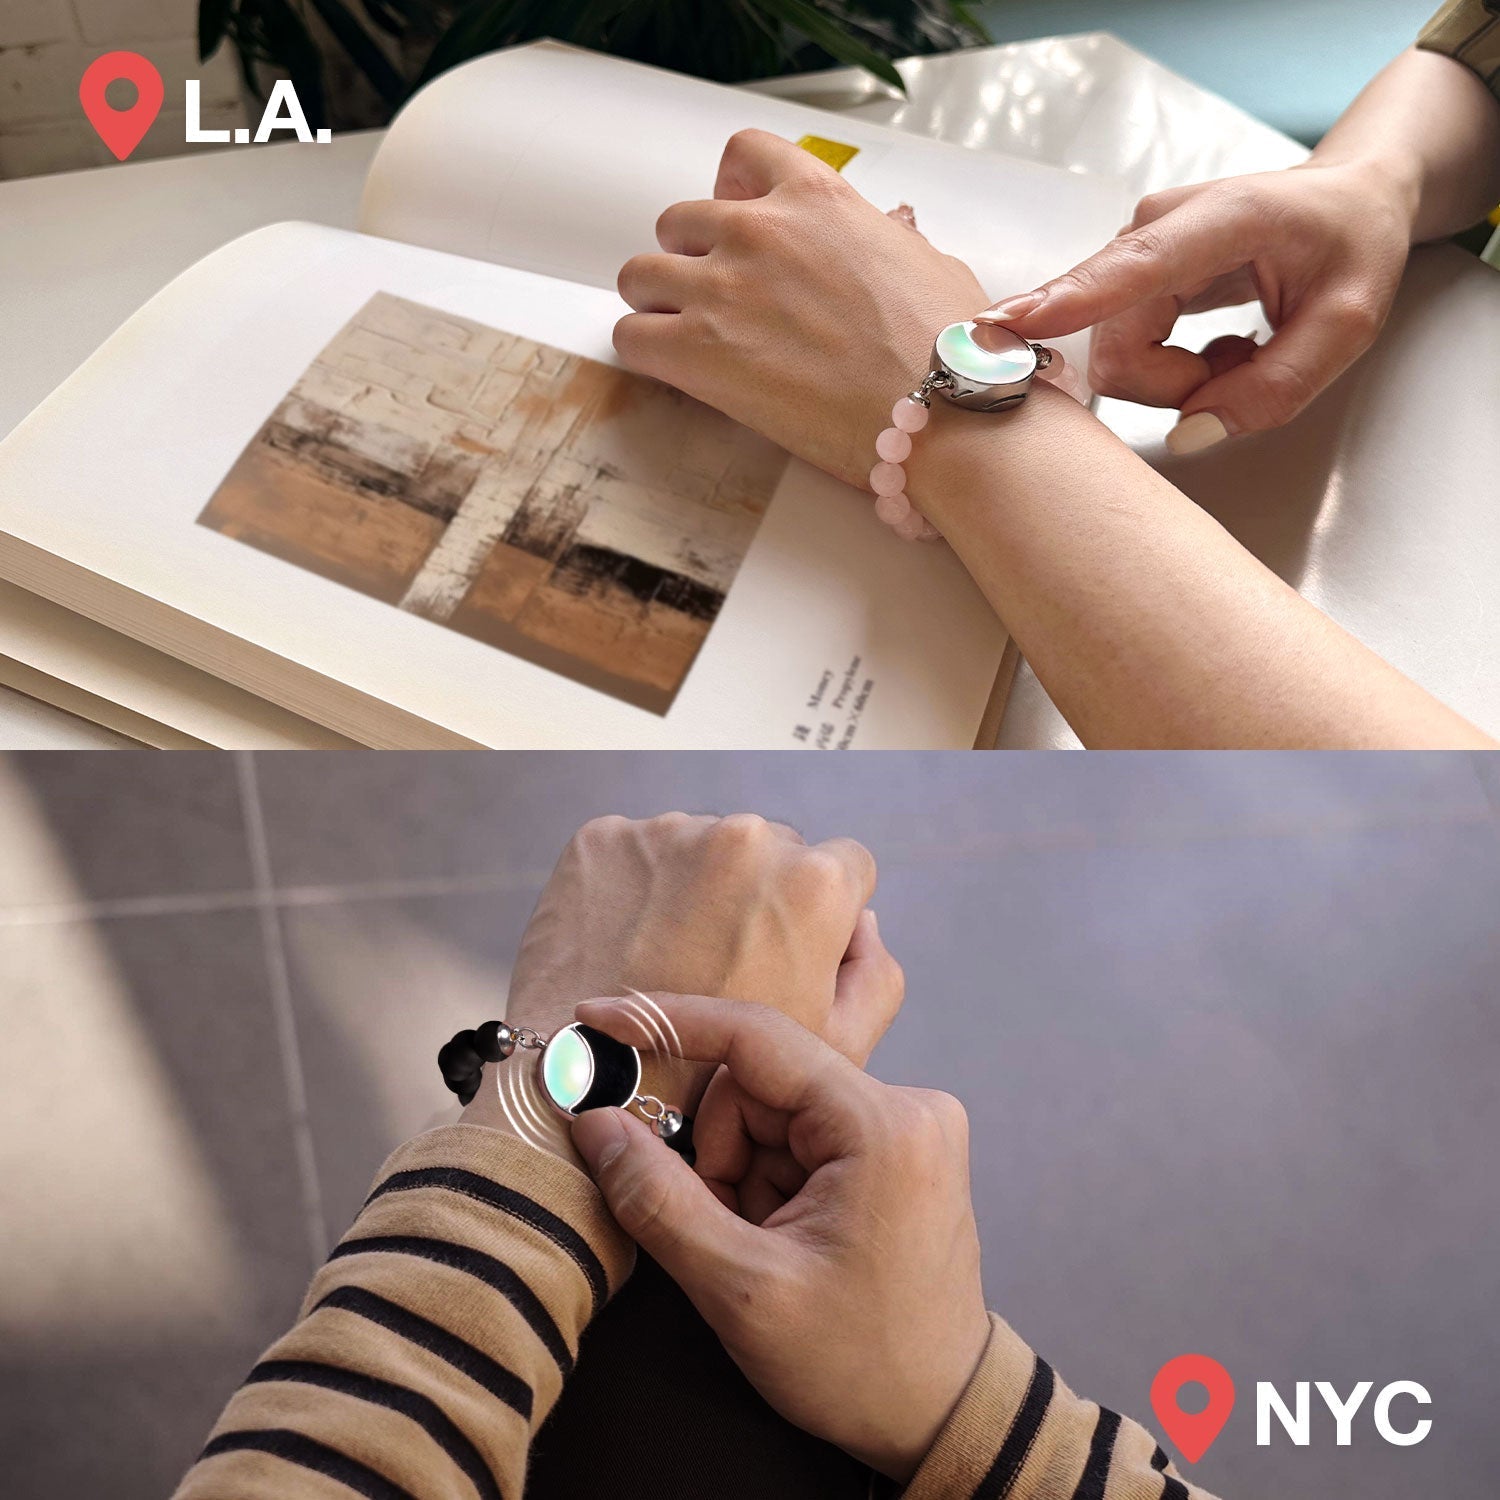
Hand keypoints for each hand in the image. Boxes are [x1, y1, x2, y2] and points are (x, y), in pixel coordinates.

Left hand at [466, 814, 895, 1131]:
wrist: (587, 1086)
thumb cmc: (718, 1084)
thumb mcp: (835, 1050)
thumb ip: (874, 975)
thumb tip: (862, 918)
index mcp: (813, 881)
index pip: (844, 865)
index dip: (822, 916)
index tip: (787, 952)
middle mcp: (746, 837)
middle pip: (771, 850)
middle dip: (755, 896)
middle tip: (720, 964)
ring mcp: (668, 831)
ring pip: (700, 847)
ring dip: (692, 889)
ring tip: (664, 960)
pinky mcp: (602, 838)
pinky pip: (635, 853)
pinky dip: (633, 889)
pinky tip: (622, 945)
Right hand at [571, 992, 989, 1483]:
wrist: (940, 1416)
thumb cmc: (860, 1366)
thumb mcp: (743, 1290)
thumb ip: (659, 1198)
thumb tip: (594, 1121)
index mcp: (882, 1125)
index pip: (756, 1036)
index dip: (667, 1022)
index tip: (598, 1019)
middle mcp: (906, 1106)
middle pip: (757, 1085)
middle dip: (719, 1154)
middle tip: (726, 1230)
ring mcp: (906, 1125)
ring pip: (771, 1112)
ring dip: (743, 1175)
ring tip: (765, 1247)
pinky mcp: (897, 1147)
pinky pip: (799, 1134)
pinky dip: (769, 1182)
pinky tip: (785, 1238)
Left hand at [615, 129, 989, 488]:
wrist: (937, 411)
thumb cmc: (947, 348)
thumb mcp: (924, 261)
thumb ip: (878, 244)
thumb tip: (879, 251)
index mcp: (816, 198)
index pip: (743, 154)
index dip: (730, 188)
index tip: (738, 219)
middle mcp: (759, 231)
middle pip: (679, 222)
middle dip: (691, 258)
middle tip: (716, 300)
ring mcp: (721, 289)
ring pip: (640, 274)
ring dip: (656, 303)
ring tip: (685, 338)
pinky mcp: (695, 352)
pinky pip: (630, 337)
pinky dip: (642, 351)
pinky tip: (671, 371)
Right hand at [980, 160, 1412, 448]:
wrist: (1346, 201)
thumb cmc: (1352, 245)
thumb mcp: (1349, 324)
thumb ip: (1277, 386)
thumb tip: (1191, 435)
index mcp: (1224, 219)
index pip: (1134, 270)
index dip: (1068, 303)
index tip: (1005, 325)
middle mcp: (1157, 228)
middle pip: (1118, 349)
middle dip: (1178, 386)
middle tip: (1246, 364)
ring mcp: (1132, 251)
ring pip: (1116, 360)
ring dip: (1178, 381)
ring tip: (1238, 351)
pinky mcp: (1122, 277)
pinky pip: (1120, 354)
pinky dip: (1170, 370)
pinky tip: (1216, 345)